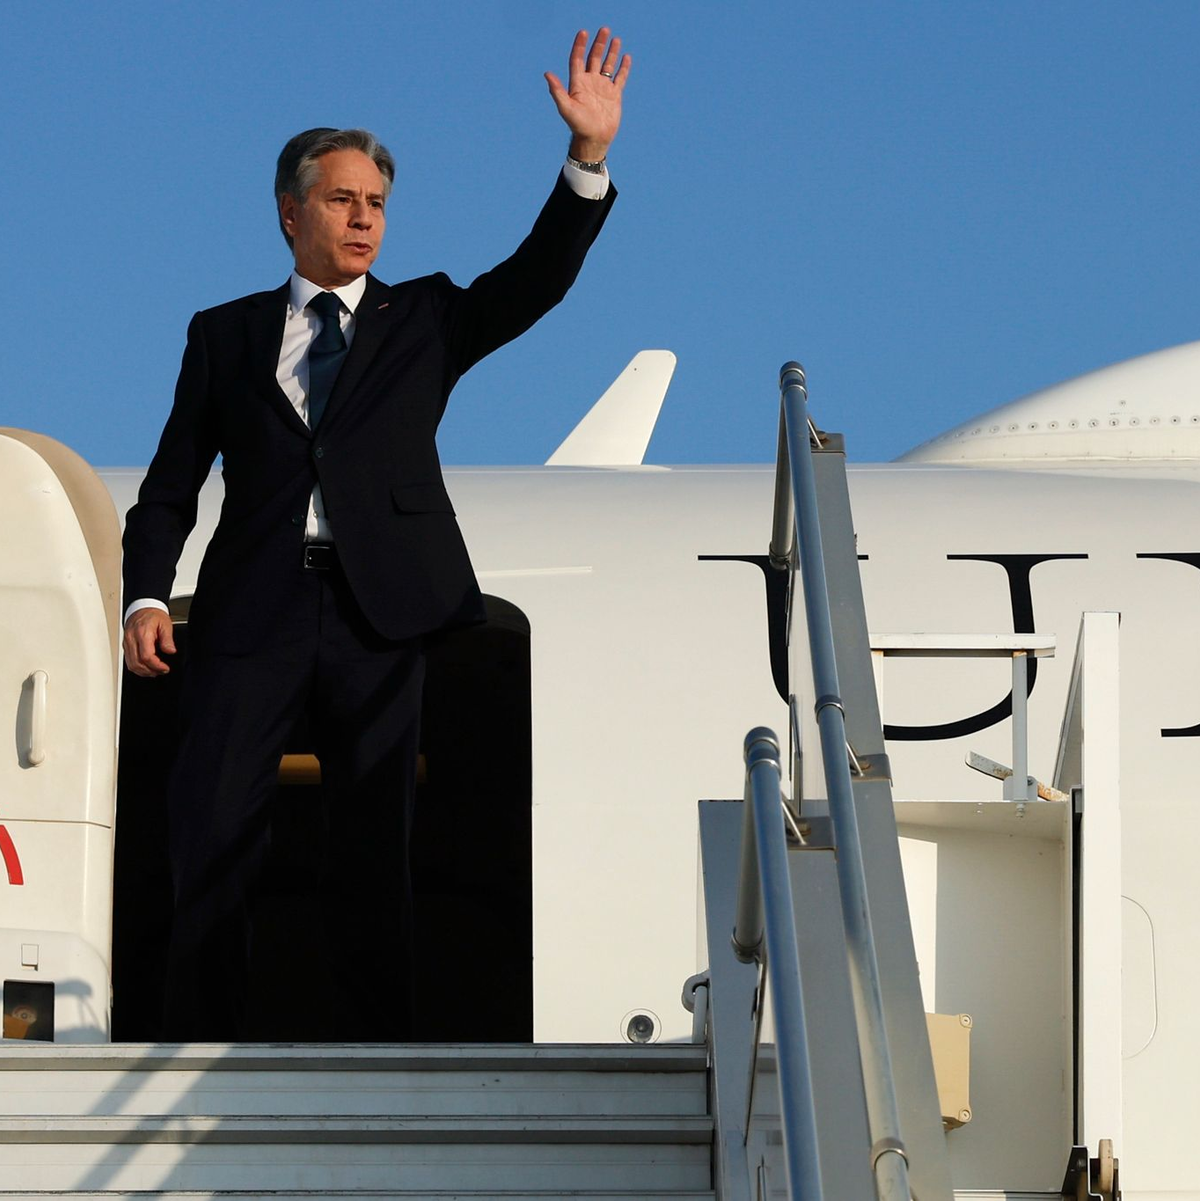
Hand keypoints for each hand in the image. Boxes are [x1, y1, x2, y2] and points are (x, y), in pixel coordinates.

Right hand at [123, 608, 176, 676]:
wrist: (142, 607)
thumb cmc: (153, 615)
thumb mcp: (165, 624)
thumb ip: (168, 639)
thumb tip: (170, 651)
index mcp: (142, 633)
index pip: (146, 656)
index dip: (156, 666)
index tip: (165, 668)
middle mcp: (131, 639)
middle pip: (137, 663)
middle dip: (150, 671)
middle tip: (161, 671)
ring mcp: (127, 643)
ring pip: (131, 664)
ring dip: (143, 672)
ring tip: (155, 672)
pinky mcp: (125, 645)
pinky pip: (128, 660)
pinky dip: (137, 667)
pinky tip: (146, 668)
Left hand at [545, 27, 631, 162]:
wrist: (594, 139)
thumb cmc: (579, 126)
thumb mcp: (566, 108)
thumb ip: (557, 91)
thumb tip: (547, 74)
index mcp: (578, 83)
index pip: (578, 59)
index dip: (580, 45)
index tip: (583, 32)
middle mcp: (590, 83)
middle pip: (594, 58)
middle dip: (598, 43)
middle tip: (604, 29)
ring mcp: (602, 88)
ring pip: (607, 65)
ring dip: (611, 52)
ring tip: (616, 39)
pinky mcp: (614, 95)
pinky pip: (619, 78)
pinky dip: (623, 68)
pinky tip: (626, 57)